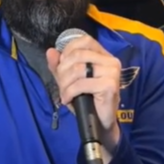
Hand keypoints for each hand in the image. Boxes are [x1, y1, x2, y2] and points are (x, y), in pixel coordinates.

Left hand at [46, 36, 121, 157]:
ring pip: (78, 69)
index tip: (62, 67)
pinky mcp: (110, 85)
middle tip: (61, 86)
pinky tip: (68, 99)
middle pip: (77, 56)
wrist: (99, 123)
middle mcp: (111, 61)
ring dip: (65, 84)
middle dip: (63, 72)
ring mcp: (112, 73)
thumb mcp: (70, 80)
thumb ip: (60, 66)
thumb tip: (50, 52)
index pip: (84, 41)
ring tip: (65, 94)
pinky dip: (69, 92)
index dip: (68, 51)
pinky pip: (81, 84)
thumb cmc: (87, 100)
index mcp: (104, 55)